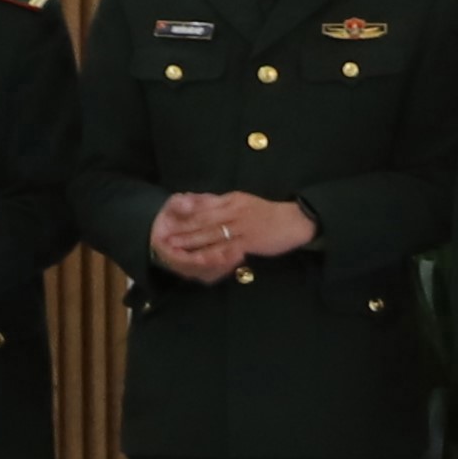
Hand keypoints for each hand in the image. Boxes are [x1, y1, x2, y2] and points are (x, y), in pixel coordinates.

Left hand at [149, 191, 301, 280]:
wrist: (295, 221)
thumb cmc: (270, 213)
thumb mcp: (245, 201)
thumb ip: (223, 203)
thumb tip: (201, 202)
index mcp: (232, 200)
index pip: (204, 204)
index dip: (184, 210)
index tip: (167, 214)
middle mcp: (234, 211)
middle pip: (203, 219)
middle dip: (181, 227)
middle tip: (162, 233)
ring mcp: (241, 227)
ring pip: (210, 234)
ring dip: (190, 241)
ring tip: (173, 246)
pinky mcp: (249, 242)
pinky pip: (225, 249)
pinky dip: (210, 254)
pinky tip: (198, 258)